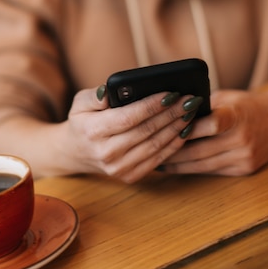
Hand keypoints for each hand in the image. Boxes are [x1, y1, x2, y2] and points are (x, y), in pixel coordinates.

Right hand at [60, 86, 202, 182]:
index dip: (153, 105)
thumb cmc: (82, 121)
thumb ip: (94, 96)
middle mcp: (106, 153)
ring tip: (191, 112)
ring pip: (156, 146)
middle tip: (190, 99)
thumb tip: (107, 92)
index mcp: (94, 131)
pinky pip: (158, 159)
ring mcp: (119, 168)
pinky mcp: (129, 176)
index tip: (172, 93)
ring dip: (177, 128)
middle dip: (172, 114)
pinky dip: (174, 144)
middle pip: (147, 131)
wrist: (76, 152)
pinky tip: (184, 130)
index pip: (129, 117)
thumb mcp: (80, 103)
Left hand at [160, 87, 267, 175]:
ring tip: (157, 162)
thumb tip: (169, 114)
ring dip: (179, 165)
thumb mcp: (226, 98)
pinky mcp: (245, 169)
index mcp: (236, 115)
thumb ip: (202, 107)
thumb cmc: (246, 105)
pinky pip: (213, 171)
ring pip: (203, 165)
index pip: (211, 124)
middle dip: (173, 152)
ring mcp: (244, 157)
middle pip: (200, 150)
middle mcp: (242, 139)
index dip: (187, 129)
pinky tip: (178, 167)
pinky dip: (193, 170)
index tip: (165, 130)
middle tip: (149, 152)